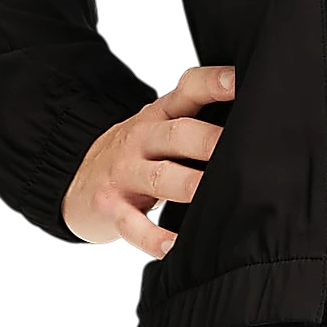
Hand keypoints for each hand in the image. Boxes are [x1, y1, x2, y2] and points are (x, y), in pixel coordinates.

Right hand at [62, 63, 234, 258]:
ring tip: (213, 193)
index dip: (213, 83)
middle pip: (178, 134)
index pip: (187, 90)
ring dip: (189, 184)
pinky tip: (173, 245)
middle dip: (208, 140)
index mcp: (157, 115)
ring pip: (160, 177)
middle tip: (238, 147)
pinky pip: (135, 225)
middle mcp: (141, 139)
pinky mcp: (112, 208)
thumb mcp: (156, 127)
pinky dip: (154, 237)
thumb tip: (250, 121)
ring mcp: (125, 174)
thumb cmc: (133, 154)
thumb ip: (194, 119)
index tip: (239, 81)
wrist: (76, 183)